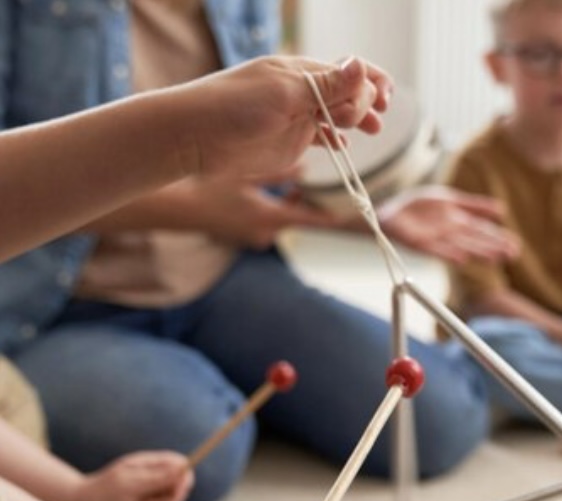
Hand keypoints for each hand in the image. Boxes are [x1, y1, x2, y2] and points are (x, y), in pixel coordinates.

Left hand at [74, 452, 192, 500]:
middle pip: (180, 493)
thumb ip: (157, 477)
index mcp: (152, 464)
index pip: (183, 467)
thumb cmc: (100, 494)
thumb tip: (182, 468)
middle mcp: (157, 480)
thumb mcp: (127, 483)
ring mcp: (155, 498)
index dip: (183, 480)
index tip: (173, 491)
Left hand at [184, 56, 392, 180]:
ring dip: (358, 120)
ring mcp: (298, 117)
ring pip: (339, 115)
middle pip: (349, 93)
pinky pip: (322, 137)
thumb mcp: (284, 94)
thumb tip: (362, 66)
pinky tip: (343, 147)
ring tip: (371, 130)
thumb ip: (325, 85)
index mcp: (302, 72)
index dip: (372, 82)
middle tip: (355, 121)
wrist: (193, 138)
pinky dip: (337, 140)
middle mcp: (303, 91)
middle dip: (363, 104)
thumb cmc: (232, 107)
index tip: (384, 100)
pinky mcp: (290, 141)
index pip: (349, 71)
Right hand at [184, 178, 342, 248]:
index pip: (314, 220)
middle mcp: (266, 233)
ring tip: (300, 179)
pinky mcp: (244, 234)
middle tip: (324, 181)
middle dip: (311, 200)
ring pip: (284, 217)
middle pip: (301, 217)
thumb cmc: (206, 187)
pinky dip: (274, 205)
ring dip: (292, 200)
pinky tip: (271, 189)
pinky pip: (268, 220)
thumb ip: (278, 172)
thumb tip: (307, 167)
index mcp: (270, 219)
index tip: (353, 209)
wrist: (173, 208)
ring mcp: (254, 236)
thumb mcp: (245, 173)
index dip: (334, 214)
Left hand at [374, 186, 520, 263]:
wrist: (390, 213)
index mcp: (458, 221)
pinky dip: (450, 254)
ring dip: (479, 252)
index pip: (483, 231)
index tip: (515, 245)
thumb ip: (474, 205)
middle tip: (513, 255)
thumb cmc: (418, 207)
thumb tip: (502, 209)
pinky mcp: (420, 243)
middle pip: (476, 240)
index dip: (499, 237)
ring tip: (495, 259)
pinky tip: (462, 260)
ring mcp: (436, 239)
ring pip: (462, 246)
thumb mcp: (449, 199)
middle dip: (494, 247)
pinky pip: (437, 249)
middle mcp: (450, 232)